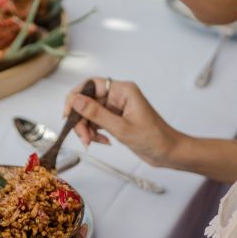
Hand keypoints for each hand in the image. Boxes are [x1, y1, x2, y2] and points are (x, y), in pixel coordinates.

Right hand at [64, 77, 186, 166]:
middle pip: (88, 101)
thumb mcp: (121, 128)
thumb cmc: (154, 139)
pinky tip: (102, 141)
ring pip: (90, 113)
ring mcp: (117, 107)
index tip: (67, 115)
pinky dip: (95, 132)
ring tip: (92, 142)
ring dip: (87, 128)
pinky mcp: (116, 118)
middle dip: (82, 120)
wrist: (169, 153)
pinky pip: (97, 121)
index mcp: (123, 90)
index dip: (75, 97)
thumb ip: (96, 114)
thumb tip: (75, 100)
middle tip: (83, 137)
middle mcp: (119, 95)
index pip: (90, 84)